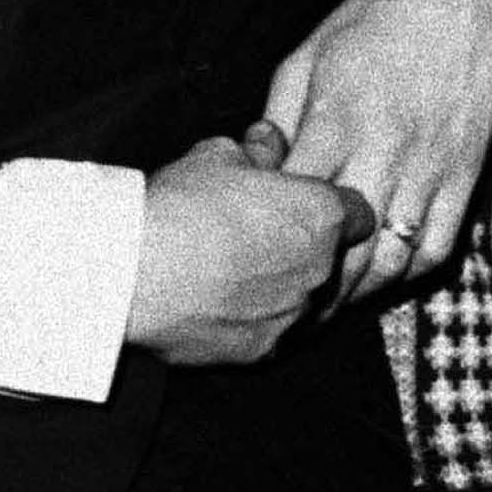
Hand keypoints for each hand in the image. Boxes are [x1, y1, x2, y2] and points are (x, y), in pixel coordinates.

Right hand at [125, 132, 374, 364]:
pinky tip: (219, 307)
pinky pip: (270, 335)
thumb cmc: (179, 208)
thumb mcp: (217, 157)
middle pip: (332, 262)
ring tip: (236, 276)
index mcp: (321, 216)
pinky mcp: (261, 351)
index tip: (308, 211)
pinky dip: (252, 324)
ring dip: (281, 290)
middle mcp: (319, 270)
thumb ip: (257, 151)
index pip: (358, 215)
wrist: (133, 274)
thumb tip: (268, 140)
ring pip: (303, 302)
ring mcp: (292, 315)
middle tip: (262, 240)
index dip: (334, 211)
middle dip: (305, 251)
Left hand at [264, 0, 491, 305]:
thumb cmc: (374, 20)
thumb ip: (280, 116)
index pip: (296, 204)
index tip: (255, 255)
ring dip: (361, 290)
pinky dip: (411, 271)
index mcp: (338, 118)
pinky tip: (387, 274)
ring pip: (393, 257)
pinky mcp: (466, 173)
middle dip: (314, 285)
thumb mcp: (309, 54)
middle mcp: (386, 149)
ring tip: (334, 302)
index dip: (273, 238)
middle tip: (290, 304)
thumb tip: (260, 169)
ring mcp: (431, 166)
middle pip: (344, 246)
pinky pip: (439, 243)